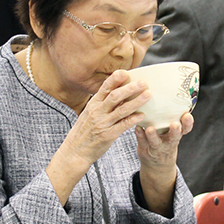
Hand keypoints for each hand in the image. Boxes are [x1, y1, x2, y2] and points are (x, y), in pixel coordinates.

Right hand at [45, 70, 150, 204]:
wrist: (75, 151)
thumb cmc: (83, 132)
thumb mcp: (88, 114)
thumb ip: (101, 104)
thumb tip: (117, 93)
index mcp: (92, 105)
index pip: (104, 88)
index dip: (115, 79)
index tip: (126, 72)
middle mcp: (97, 112)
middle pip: (115, 96)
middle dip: (130, 88)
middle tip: (143, 83)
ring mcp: (102, 123)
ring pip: (122, 110)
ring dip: (136, 101)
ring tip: (148, 95)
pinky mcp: (108, 135)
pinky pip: (123, 125)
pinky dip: (133, 119)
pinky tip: (142, 115)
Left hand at [135, 112, 193, 215]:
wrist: (157, 166)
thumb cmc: (165, 141)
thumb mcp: (172, 134)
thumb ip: (171, 118)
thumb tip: (170, 93)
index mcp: (177, 135)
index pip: (186, 129)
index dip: (188, 123)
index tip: (187, 115)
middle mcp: (168, 142)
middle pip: (174, 137)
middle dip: (175, 131)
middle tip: (175, 124)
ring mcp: (156, 147)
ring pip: (155, 142)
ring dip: (153, 135)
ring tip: (150, 129)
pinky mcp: (145, 149)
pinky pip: (142, 142)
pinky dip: (139, 135)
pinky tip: (137, 128)